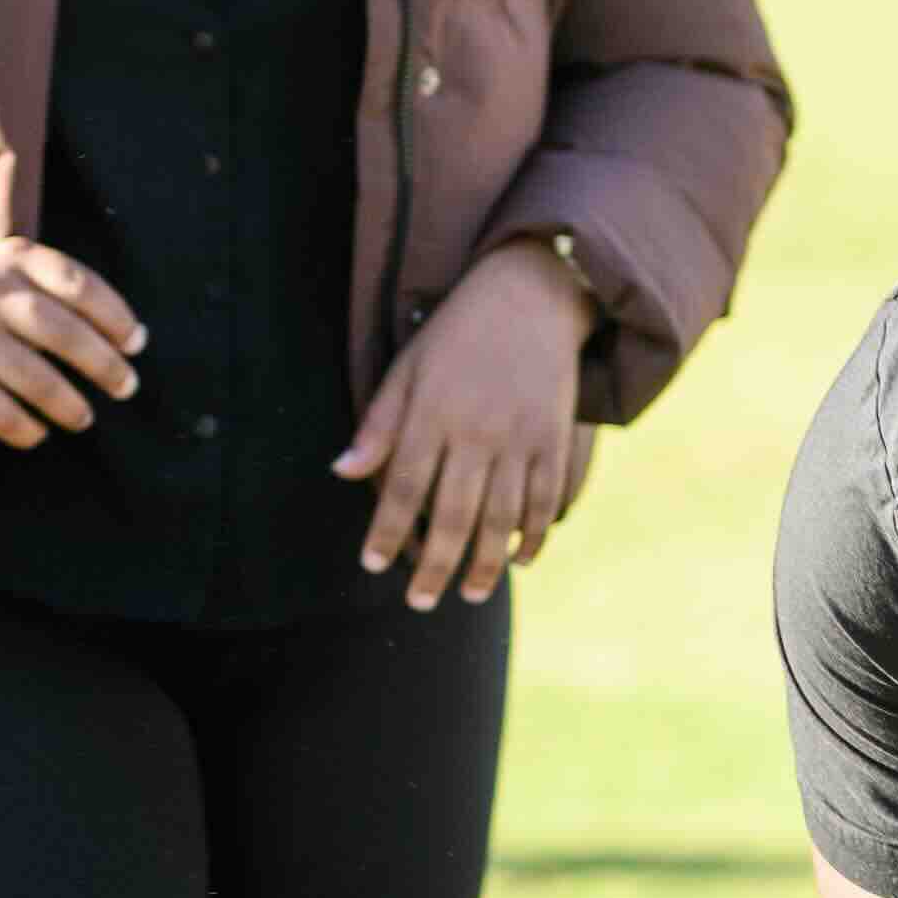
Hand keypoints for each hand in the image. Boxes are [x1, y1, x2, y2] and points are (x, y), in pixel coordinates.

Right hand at [0, 240, 144, 447]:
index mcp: (15, 260)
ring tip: (85, 418)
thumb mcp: (12, 271)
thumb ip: (60, 290)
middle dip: (103, 364)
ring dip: (68, 404)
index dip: (115, 316)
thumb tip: (131, 338)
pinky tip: (39, 433)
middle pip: (60, 331)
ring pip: (34, 378)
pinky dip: (26, 428)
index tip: (136, 343)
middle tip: (127, 387)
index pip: (77, 284)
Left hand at [336, 239, 600, 605]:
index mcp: (433, 413)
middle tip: (421, 602)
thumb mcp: (407, 369)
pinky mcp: (554, 438)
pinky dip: (535, 536)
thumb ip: (378, 425)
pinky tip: (521, 560)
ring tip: (471, 595)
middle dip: (435, 566)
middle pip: (454, 516)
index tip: (372, 565)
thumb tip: (342, 473)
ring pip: (503, 518)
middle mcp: (477, 431)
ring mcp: (521, 437)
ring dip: (487, 565)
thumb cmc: (457, 334)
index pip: (403, 488)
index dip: (387, 532)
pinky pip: (545, 500)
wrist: (530, 296)